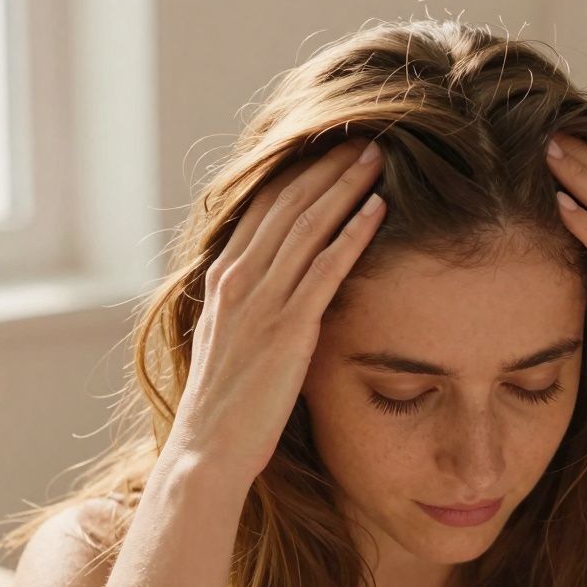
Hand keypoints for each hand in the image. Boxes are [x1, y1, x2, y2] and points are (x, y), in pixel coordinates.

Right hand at [163, 138, 386, 486]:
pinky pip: (327, 268)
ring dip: (346, 185)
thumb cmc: (222, 405)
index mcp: (222, 278)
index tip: (326, 147)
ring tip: (377, 157)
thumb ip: (248, 306)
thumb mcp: (227, 341)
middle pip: (288, 203)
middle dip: (326, 165)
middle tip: (361, 136)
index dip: (297, 172)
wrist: (207, 450)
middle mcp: (238, 280)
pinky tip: (379, 210)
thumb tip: (274, 287)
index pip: (261, 207)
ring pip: (309, 225)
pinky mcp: (289, 329)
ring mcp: (262, 302)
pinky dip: (354, 233)